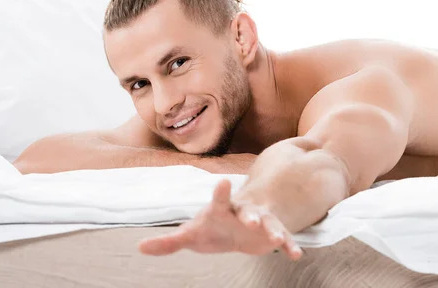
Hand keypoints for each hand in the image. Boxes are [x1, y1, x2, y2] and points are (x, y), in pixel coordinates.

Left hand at [138, 179, 302, 259]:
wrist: (240, 226)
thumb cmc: (212, 227)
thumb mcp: (191, 235)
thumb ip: (169, 242)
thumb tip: (141, 247)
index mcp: (222, 209)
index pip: (219, 200)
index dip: (221, 192)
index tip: (223, 183)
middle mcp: (244, 212)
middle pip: (248, 211)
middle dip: (251, 215)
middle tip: (252, 220)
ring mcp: (261, 222)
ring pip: (269, 223)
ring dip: (273, 229)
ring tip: (277, 238)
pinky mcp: (273, 235)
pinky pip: (283, 239)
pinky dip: (289, 245)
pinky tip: (296, 255)